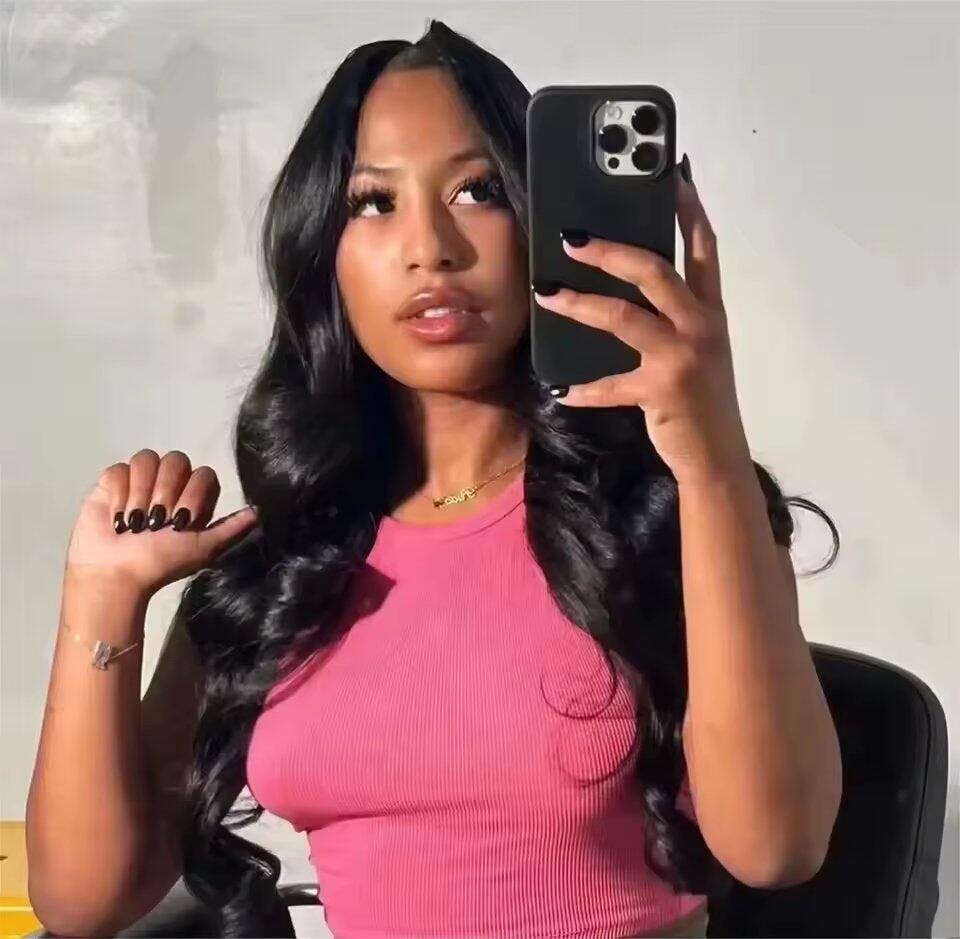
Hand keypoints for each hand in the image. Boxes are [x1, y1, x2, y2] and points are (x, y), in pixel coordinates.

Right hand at [65, 448, 258, 596]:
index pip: (204, 473)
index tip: (182, 520)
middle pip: (176, 460)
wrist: (117, 574)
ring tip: (134, 522)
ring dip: (141, 492)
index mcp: (194, 498)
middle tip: (156, 520)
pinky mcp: (113, 483)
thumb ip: (231, 529)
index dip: (193, 493)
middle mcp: (171, 485)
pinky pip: (119, 469)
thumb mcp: (203, 549)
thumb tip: (257, 512)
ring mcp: (141, 481)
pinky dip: (119, 494)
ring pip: (147, 459)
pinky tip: (117, 517)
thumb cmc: (161, 563)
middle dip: (165, 491)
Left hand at [533, 160, 753, 484]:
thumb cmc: (701, 398)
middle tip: (571, 238)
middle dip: (610, 250)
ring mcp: (683, 356)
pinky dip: (584, 388)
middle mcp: (701, 324)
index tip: (670, 173)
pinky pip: (612, 385)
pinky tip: (560, 389)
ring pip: (624, 316)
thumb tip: (627, 284)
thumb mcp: (696, 348)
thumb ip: (672, 316)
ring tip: (546, 292)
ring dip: (580, 303)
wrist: (718, 457)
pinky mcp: (662, 389)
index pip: (703, 247)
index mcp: (710, 310)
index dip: (688, 208)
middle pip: (654, 270)